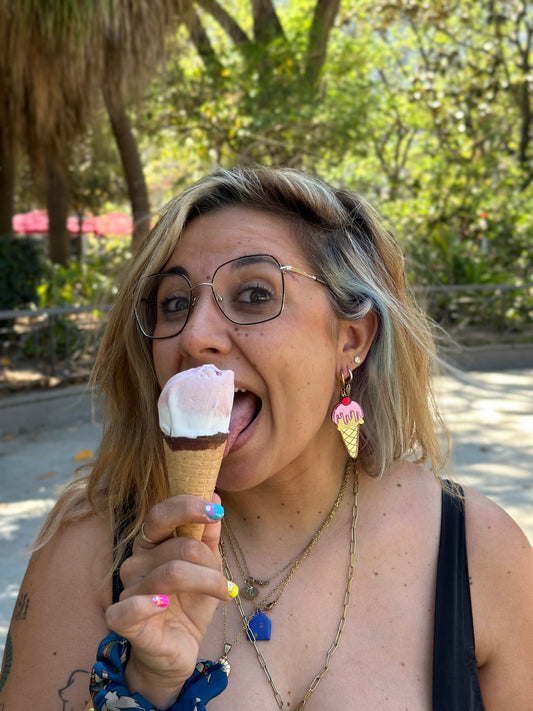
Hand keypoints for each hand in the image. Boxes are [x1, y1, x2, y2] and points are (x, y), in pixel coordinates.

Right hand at [104, 493, 234, 706]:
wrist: (178, 650)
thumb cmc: (190, 604)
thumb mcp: (208, 566)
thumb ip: (208, 533)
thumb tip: (215, 496)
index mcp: (151, 544)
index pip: (160, 513)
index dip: (188, 507)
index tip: (216, 510)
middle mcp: (136, 563)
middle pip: (179, 546)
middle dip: (210, 561)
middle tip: (224, 580)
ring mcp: (128, 591)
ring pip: (172, 573)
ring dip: (208, 582)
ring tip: (224, 593)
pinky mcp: (123, 621)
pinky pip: (129, 608)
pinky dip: (148, 604)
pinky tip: (166, 605)